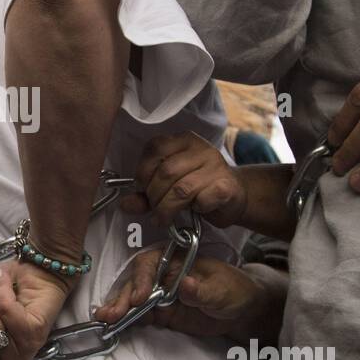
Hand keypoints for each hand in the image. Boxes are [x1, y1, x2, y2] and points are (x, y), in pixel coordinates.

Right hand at [93, 248, 284, 341]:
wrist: (241, 311)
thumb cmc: (234, 291)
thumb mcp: (223, 290)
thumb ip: (203, 289)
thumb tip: (185, 284)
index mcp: (176, 260)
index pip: (151, 264)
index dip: (142, 279)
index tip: (140, 298)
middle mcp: (162, 274)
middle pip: (136, 282)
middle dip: (123, 297)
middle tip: (112, 314)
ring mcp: (159, 294)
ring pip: (132, 299)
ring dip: (118, 308)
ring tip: (105, 320)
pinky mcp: (159, 313)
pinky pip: (138, 315)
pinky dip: (126, 320)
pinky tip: (114, 326)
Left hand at [121, 132, 246, 228]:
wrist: (234, 196)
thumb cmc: (198, 188)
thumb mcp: (167, 187)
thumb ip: (145, 194)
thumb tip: (125, 205)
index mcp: (183, 141)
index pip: (155, 148)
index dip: (143, 172)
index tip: (143, 188)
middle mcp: (200, 149)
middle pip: (166, 172)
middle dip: (154, 196)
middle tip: (154, 209)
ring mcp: (216, 165)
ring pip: (182, 189)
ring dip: (167, 209)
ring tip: (164, 218)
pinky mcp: (227, 186)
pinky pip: (202, 199)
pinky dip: (194, 209)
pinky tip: (195, 210)